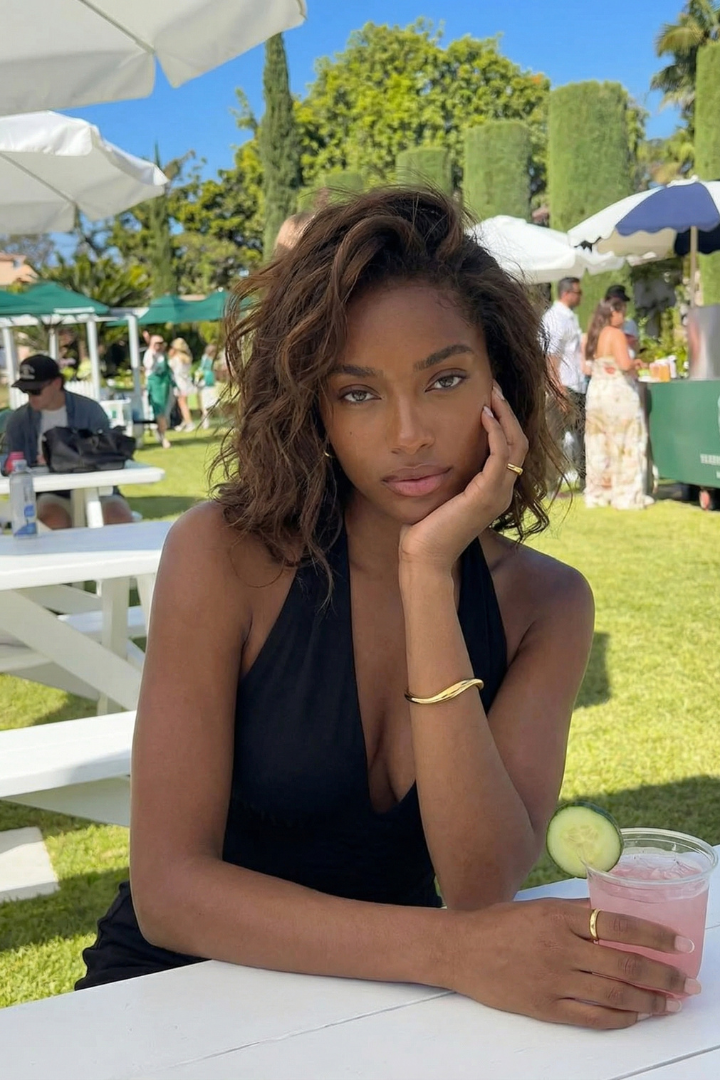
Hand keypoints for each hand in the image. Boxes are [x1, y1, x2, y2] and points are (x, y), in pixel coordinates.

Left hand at [398, 383, 527, 570]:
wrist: (424, 556)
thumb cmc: (426, 527)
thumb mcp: (443, 492)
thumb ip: (451, 474)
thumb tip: (440, 450)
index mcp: (495, 491)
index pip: (511, 449)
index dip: (504, 422)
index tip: (489, 398)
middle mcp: (503, 492)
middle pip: (519, 442)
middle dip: (508, 412)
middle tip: (493, 386)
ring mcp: (498, 494)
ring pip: (515, 445)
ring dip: (504, 415)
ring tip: (491, 393)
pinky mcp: (487, 495)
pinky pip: (500, 456)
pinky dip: (495, 432)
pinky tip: (484, 415)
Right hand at [446, 899, 695, 1028]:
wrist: (460, 950)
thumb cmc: (499, 924)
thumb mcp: (540, 907)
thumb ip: (576, 911)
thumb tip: (615, 913)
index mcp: (560, 917)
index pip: (620, 925)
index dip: (655, 936)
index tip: (682, 944)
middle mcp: (560, 948)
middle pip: (624, 964)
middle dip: (663, 976)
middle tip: (687, 983)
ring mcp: (553, 979)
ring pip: (614, 994)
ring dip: (649, 1001)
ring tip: (670, 1003)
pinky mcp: (545, 1006)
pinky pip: (592, 1016)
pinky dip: (620, 1018)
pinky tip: (636, 1016)